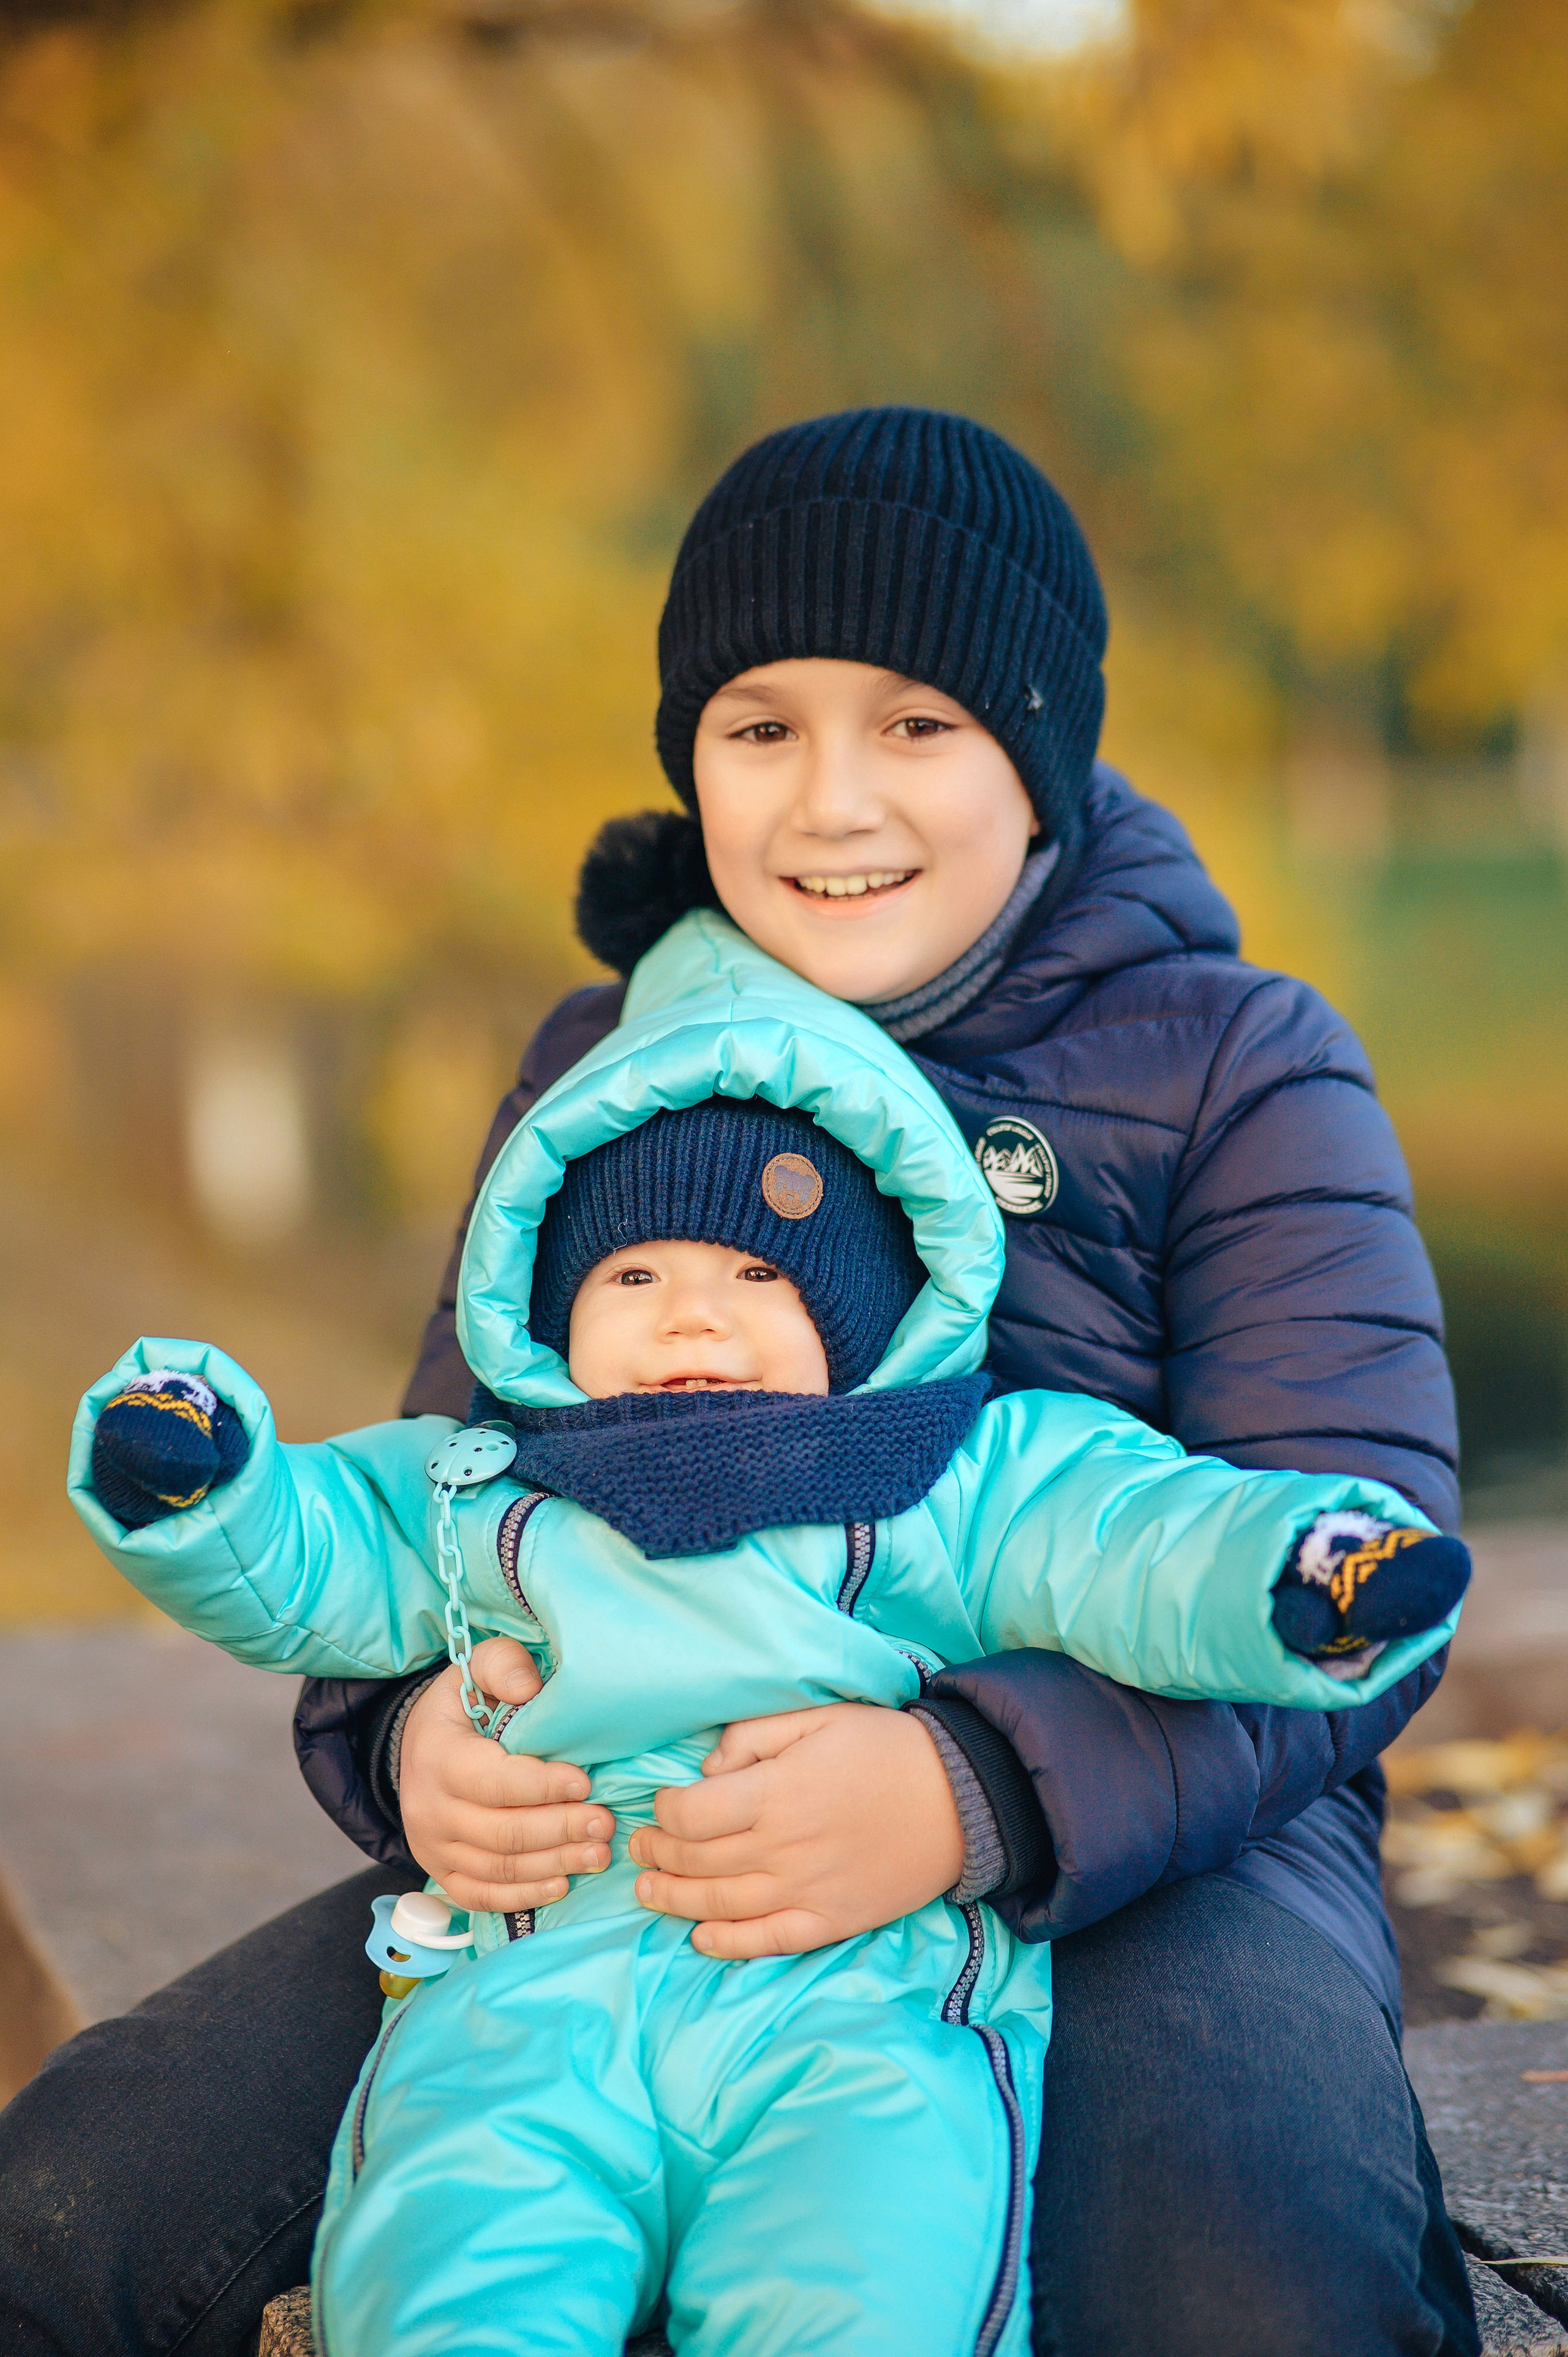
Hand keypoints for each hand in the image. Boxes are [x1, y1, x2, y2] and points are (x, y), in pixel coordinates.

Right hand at [398, 1637, 613, 1913]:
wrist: (420, 1744)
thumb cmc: (463, 1704)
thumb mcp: (476, 1667)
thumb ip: (504, 1666)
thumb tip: (530, 1688)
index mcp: (438, 1757)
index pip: (495, 1782)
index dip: (543, 1787)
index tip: (585, 1783)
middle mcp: (429, 1809)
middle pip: (502, 1832)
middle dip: (559, 1830)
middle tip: (605, 1823)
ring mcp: (432, 1847)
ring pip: (497, 1868)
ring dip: (552, 1864)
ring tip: (598, 1854)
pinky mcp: (441, 1872)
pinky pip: (480, 1896)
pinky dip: (523, 1896)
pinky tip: (561, 1884)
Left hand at [627, 1702, 963, 1959]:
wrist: (959, 1800)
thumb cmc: (885, 1749)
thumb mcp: (818, 1718)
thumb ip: (754, 1735)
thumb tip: (708, 1768)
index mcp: (777, 1793)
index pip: (691, 1814)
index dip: (663, 1812)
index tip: (659, 1805)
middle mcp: (783, 1848)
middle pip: (697, 1861)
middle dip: (657, 1854)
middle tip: (637, 1847)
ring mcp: (806, 1892)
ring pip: (720, 1904)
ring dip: (674, 1899)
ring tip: (647, 1889)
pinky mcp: (830, 1922)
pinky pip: (767, 1941)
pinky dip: (727, 1944)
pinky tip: (700, 1938)